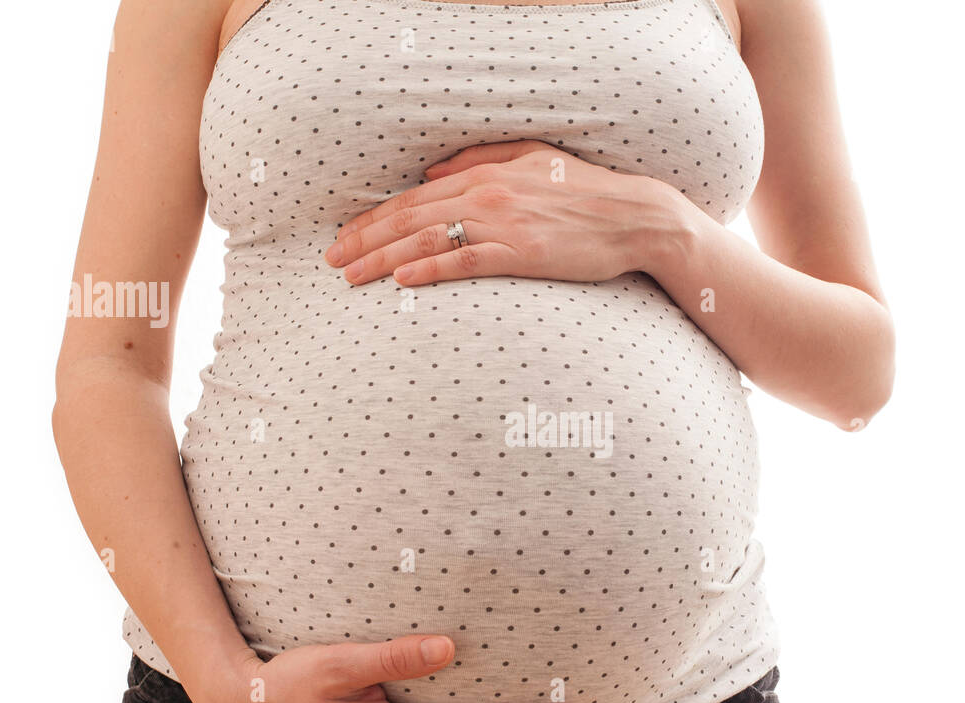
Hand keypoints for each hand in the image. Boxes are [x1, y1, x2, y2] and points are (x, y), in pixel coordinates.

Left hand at [324, 140, 688, 285]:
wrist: (633, 216)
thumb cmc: (584, 190)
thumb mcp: (530, 159)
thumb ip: (478, 161)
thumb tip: (431, 175)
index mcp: (484, 175)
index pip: (413, 199)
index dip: (373, 218)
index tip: (344, 237)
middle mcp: (486, 196)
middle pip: (409, 219)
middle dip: (364, 240)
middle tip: (331, 261)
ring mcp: (503, 225)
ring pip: (428, 241)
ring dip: (382, 259)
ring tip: (351, 277)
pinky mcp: (522, 254)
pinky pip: (466, 261)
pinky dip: (430, 269)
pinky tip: (401, 281)